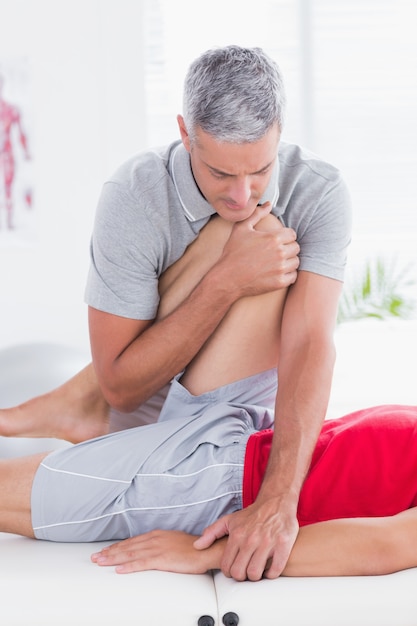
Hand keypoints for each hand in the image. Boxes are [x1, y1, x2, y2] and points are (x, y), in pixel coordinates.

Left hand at [91, 529, 220, 574]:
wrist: (207, 549)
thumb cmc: (192, 548)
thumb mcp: (172, 542)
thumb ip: (159, 545)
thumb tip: (148, 550)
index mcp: (157, 535)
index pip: (132, 541)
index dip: (117, 547)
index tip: (105, 551)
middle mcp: (155, 539)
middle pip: (128, 547)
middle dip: (110, 552)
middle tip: (95, 557)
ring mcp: (158, 548)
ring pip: (131, 554)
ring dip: (114, 558)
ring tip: (101, 562)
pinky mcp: (163, 558)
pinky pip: (142, 563)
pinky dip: (129, 566)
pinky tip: (119, 570)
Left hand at [194, 498, 298, 580]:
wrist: (275, 502)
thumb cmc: (252, 514)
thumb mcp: (229, 520)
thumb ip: (211, 533)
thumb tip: (197, 546)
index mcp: (237, 535)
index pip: (226, 566)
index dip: (228, 572)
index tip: (233, 569)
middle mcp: (251, 540)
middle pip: (240, 573)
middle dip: (241, 576)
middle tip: (245, 572)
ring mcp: (267, 543)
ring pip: (255, 573)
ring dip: (255, 576)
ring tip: (256, 570)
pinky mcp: (283, 545)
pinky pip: (275, 570)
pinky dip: (271, 574)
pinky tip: (269, 569)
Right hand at [218, 203, 299, 297]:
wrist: (227, 278)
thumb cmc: (233, 252)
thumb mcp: (241, 228)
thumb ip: (256, 214)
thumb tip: (269, 204)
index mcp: (273, 238)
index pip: (292, 234)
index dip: (285, 236)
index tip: (276, 241)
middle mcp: (280, 252)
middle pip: (296, 247)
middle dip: (288, 248)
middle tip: (276, 252)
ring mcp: (280, 268)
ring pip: (296, 261)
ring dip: (289, 261)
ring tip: (277, 262)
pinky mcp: (279, 282)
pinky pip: (293, 276)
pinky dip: (288, 274)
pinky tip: (277, 272)